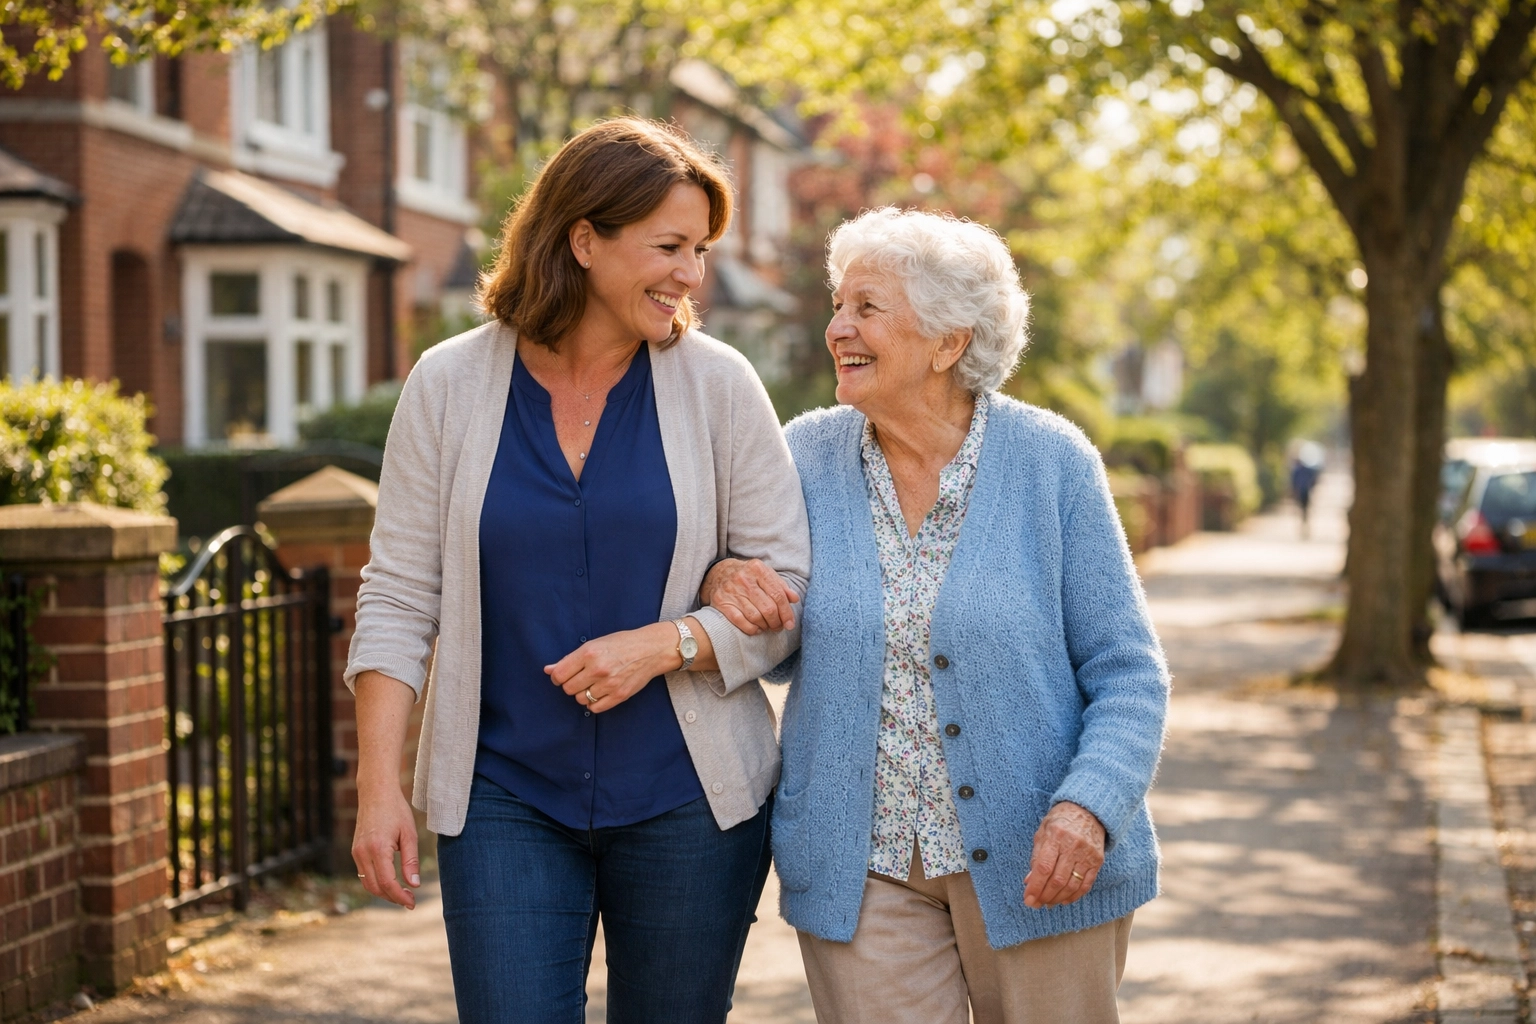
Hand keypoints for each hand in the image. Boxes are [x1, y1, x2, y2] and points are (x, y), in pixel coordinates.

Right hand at [352, 780, 420, 909]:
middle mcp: (362, 853)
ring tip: (402, 894)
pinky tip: (391, 882)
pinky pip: (363, 874)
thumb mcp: (409, 834)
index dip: (400, 896)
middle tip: (409, 902)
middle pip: (375, 887)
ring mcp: (356, 853)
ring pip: (367, 883)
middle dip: (392, 898)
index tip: (412, 903)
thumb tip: (414, 885)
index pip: (387, 882)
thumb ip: (411, 861)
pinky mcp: (355, 851)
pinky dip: (376, 882)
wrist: (376, 793)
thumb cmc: (396, 811)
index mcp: (378, 849)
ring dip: (383, 893)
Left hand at [547, 623, 676, 712]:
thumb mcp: (595, 644)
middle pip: (568, 688)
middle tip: (581, 678)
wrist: (651, 649)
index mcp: (589, 653)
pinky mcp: (619, 696)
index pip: (559, 674)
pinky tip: (599, 692)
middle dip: (571, 684)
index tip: (563, 676)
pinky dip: (593, 703)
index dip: (557, 677)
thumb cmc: (622, 644)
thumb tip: (548, 669)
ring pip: (580, 699)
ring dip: (583, 693)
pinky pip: (594, 708)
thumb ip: (571, 659)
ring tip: (593, 683)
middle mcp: (598, 669)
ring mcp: (609, 684)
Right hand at [699, 558, 798, 634]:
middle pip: (768, 608)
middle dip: (777, 622)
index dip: (787, 612)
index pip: (778, 595)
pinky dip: (751, 629)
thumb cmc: (747, 575)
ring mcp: (731, 591)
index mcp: (758, 569)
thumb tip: (795, 599)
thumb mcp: (764, 574)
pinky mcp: (721, 602)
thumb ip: (780, 585)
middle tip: (779, 627)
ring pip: (755, 617)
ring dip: (765, 626)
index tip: (790, 624)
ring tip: (768, 627)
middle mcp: (744, 579)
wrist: (717, 573)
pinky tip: (756, 628)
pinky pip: (740, 621)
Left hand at [1023, 801, 1105, 908]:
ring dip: (1057, 898)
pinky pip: (1086, 884)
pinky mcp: (1097, 861)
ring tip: (1048, 903)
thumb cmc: (1060, 821)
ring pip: (1071, 885)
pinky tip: (1064, 900)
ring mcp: (1087, 854)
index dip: (1035, 886)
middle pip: (1057, 879)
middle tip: (1036, 904)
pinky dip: (1074, 896)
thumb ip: (1036, 857)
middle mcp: (1072, 845)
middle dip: (1045, 896)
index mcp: (1055, 836)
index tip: (1028, 899)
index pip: (1043, 867)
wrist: (1088, 810)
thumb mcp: (1043, 832)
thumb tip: (1030, 881)